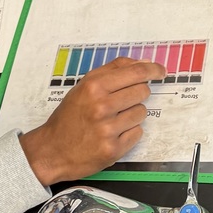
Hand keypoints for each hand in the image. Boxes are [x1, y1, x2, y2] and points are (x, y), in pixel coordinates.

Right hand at [19, 57, 165, 185]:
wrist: (51, 150)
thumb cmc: (69, 117)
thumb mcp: (83, 87)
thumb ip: (112, 71)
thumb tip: (143, 62)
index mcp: (94, 87)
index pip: (136, 72)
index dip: (153, 70)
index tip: (161, 71)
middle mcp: (101, 107)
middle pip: (142, 91)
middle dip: (136, 95)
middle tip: (121, 102)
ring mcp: (108, 130)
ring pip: (142, 113)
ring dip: (132, 115)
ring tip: (112, 120)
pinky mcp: (113, 150)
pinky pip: (138, 133)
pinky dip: (129, 133)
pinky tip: (112, 134)